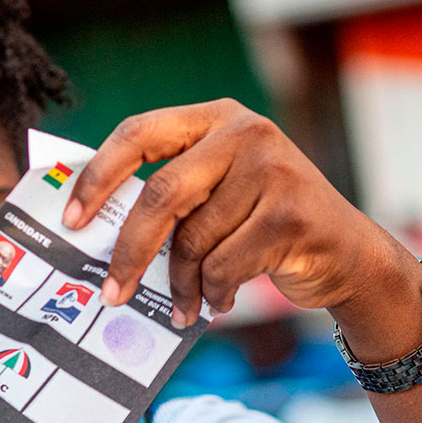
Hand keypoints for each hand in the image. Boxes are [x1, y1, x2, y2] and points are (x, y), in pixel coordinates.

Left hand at [64, 99, 417, 330]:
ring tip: (185, 305)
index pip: (140, 132)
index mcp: (216, 117)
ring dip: (182, 285)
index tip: (71, 219)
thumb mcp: (221, 192)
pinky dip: (215, 293)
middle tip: (111, 292)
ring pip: (194, 239)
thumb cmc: (267, 227)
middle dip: (130, 250)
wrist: (350, 256)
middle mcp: (245, 133)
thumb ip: (174, 194)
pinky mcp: (291, 213)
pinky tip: (219, 302)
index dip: (99, 175)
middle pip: (161, 193)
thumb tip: (94, 229)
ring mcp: (273, 169)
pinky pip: (225, 265)